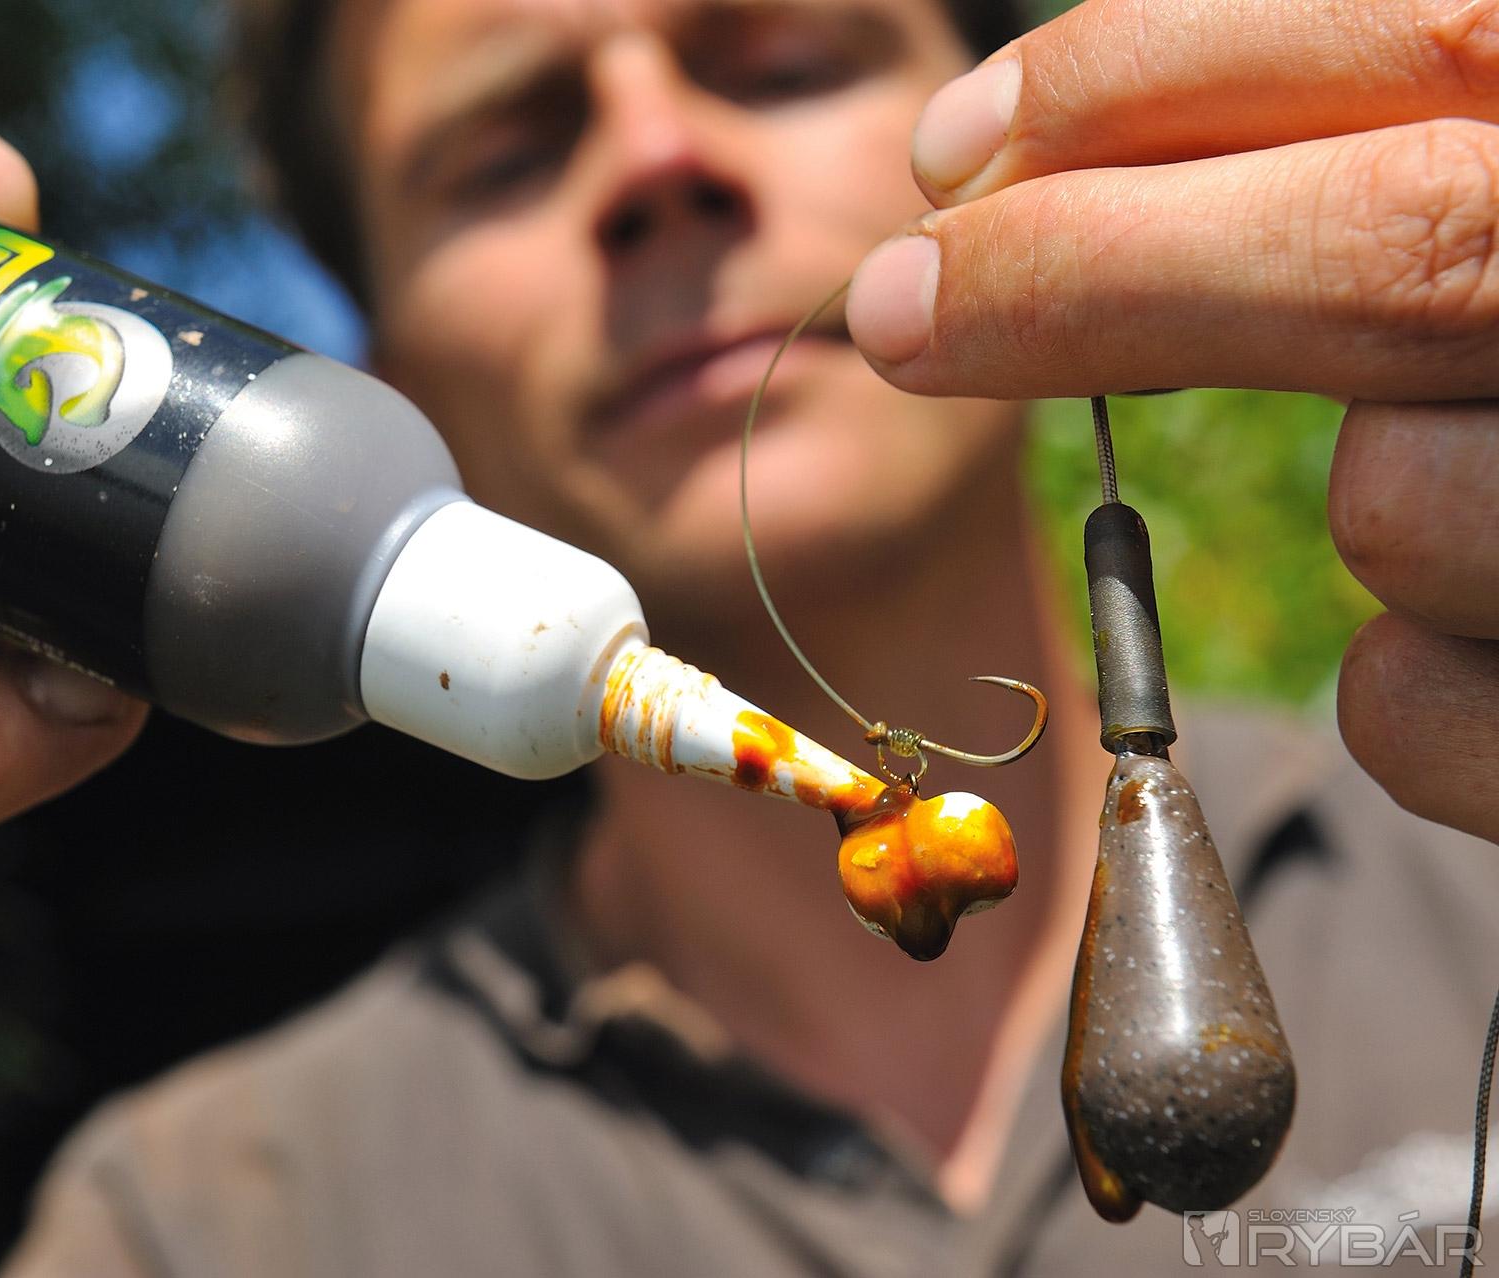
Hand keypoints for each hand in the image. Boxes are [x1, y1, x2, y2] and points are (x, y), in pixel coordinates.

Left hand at [845, 0, 1498, 843]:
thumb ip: (1392, 137)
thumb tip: (1024, 166)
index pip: (1422, 27)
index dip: (1146, 75)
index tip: (954, 150)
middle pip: (1401, 251)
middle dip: (1096, 270)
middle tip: (897, 309)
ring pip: (1405, 510)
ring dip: (1382, 509)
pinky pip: (1423, 712)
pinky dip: (1420, 689)